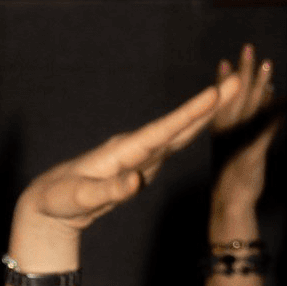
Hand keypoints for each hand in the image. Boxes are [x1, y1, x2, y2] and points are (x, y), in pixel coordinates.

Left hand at [11, 83, 219, 271]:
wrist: (50, 201)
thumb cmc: (61, 198)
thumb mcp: (80, 198)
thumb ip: (109, 190)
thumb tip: (137, 183)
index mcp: (121, 152)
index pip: (161, 131)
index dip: (188, 115)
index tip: (213, 96)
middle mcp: (134, 148)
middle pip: (176, 126)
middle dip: (206, 106)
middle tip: (236, 84)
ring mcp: (139, 155)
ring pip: (177, 133)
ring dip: (204, 114)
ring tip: (230, 93)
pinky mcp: (141, 165)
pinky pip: (171, 144)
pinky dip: (191, 129)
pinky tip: (205, 118)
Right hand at [209, 41, 278, 218]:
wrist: (231, 203)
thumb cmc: (234, 178)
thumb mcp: (237, 151)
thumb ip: (249, 128)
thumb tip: (263, 104)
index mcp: (221, 132)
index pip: (222, 101)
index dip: (223, 81)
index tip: (225, 61)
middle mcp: (229, 134)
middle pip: (236, 98)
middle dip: (244, 73)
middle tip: (248, 50)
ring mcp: (241, 142)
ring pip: (250, 109)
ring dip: (260, 86)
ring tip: (267, 66)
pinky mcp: (253, 152)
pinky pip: (266, 130)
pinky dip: (276, 114)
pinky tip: (285, 100)